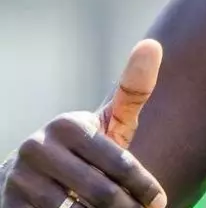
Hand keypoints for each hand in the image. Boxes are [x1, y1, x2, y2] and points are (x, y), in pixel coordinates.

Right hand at [0, 40, 167, 207]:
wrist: (35, 178)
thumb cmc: (87, 150)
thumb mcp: (110, 123)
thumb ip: (134, 90)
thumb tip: (152, 44)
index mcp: (67, 125)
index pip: (120, 163)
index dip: (144, 186)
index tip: (159, 200)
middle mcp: (37, 147)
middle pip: (101, 192)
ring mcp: (18, 178)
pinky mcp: (8, 206)